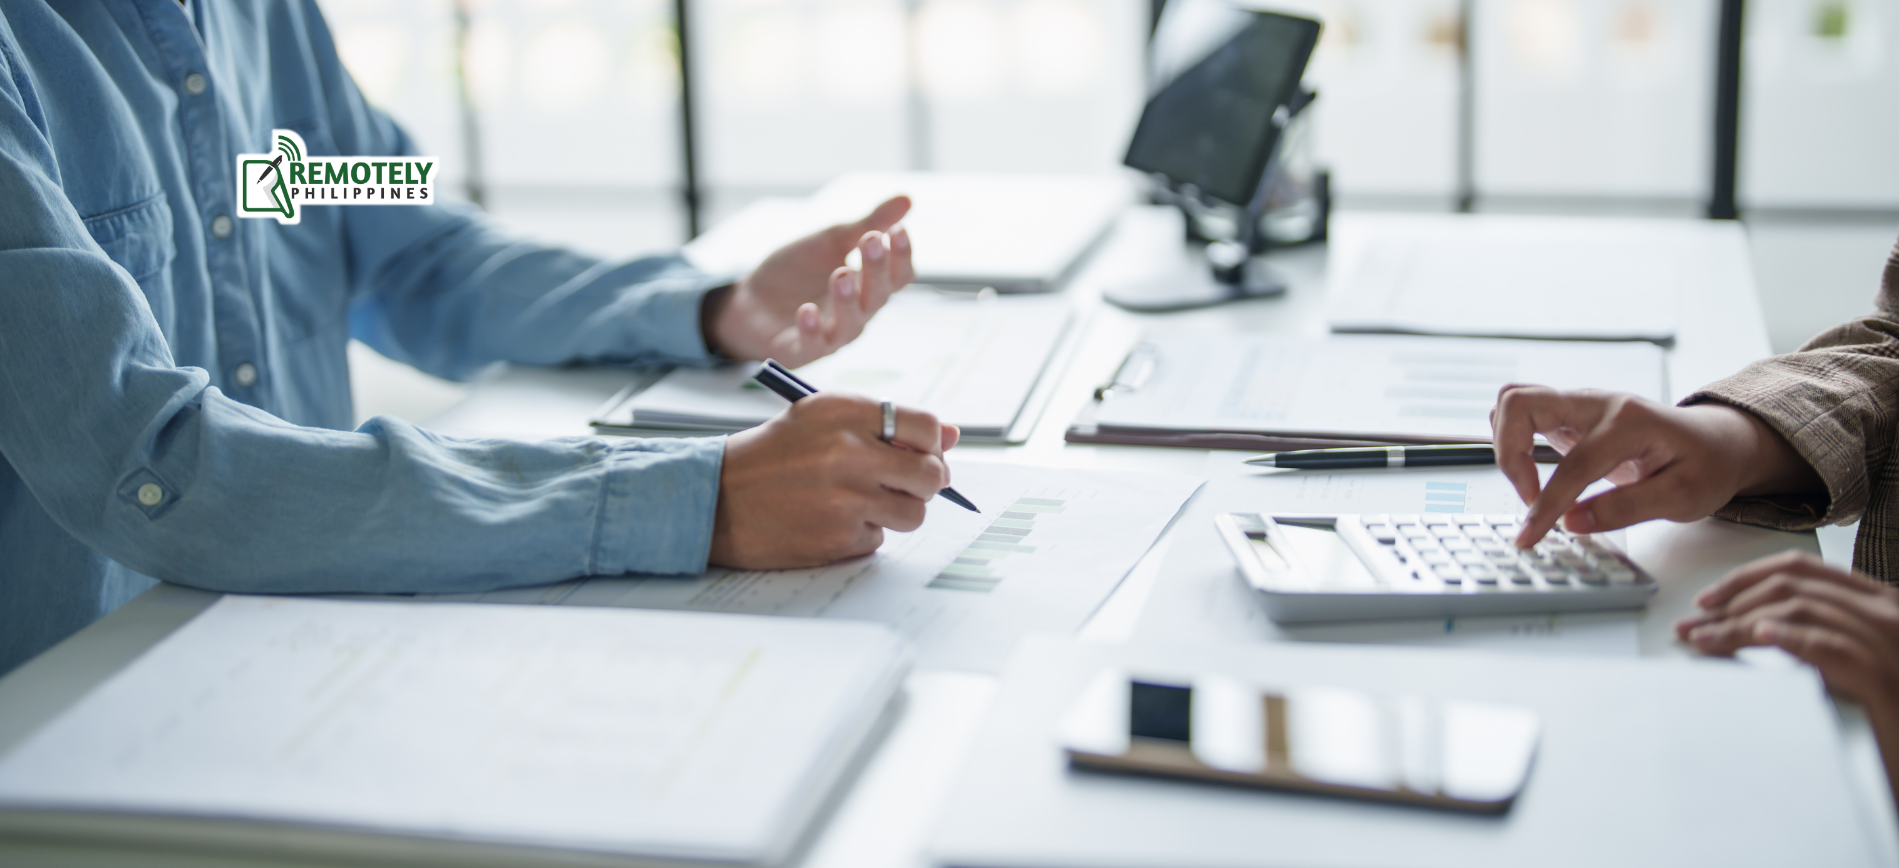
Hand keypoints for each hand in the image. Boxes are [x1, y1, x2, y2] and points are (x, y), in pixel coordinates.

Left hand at [705, 196, 917, 366]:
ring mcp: (830, 335)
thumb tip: (907, 198)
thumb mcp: (830, 240)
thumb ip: (866, 224)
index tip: (898, 229)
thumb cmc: (797, 270)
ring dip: (848, 301)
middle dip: (877, 270)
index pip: (898, 276)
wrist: (750, 295)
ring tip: (841, 274)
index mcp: (867, 287)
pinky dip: (810, 330)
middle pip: (877, 298)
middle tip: (871, 242)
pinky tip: (806, 310)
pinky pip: (811, 346)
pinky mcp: (800, 351)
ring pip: (850, 325)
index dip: (901, 255)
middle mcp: (856, 314)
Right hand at [710, 392, 960, 569]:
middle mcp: (848, 451)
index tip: (920, 453)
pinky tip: (829, 521)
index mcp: (843, 411)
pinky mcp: (837, 537)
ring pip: (914, 512)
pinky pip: (879, 538)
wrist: (714, 498)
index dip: (932, 444)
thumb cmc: (772, 455)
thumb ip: (887, 423)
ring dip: (897, 511)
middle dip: (925, 482)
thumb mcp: (821, 420)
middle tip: (902, 484)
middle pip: (931, 473)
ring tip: (859, 502)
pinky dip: (862, 533)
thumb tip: (953, 436)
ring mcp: (845, 499)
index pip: (926, 426)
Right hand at [1490, 385, 1819, 547]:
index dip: (1546, 506)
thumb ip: (1626, 508)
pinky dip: (1513, 439)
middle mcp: (1599, 402)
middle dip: (1508, 454)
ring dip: (1506, 443)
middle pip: (1521, 403)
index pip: (1572, 465)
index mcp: (1629, 421)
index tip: (1531, 536)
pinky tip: (1533, 473)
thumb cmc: (1706, 466)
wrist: (1719, 442)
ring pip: (1515, 400)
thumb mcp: (1683, 497)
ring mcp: (1583, 404)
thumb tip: (1573, 522)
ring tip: (1528, 486)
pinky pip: (1524, 412)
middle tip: (1525, 496)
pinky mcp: (1572, 413)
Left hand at [1675, 551, 1898, 804]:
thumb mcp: (1850, 660)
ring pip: (1801, 610)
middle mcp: (1885, 611)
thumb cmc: (1885, 710)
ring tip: (1704, 640)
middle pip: (1791, 587)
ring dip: (1741, 623)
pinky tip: (1759, 636)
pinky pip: (1831, 645)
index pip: (1799, 568)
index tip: (1704, 601)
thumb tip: (1743, 628)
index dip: (1744, 579)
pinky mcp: (1885, 679)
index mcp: (1875, 600)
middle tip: (1690, 628)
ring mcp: (1889, 641)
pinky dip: (1791, 637)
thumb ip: (1813, 634)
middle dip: (1731, 605)